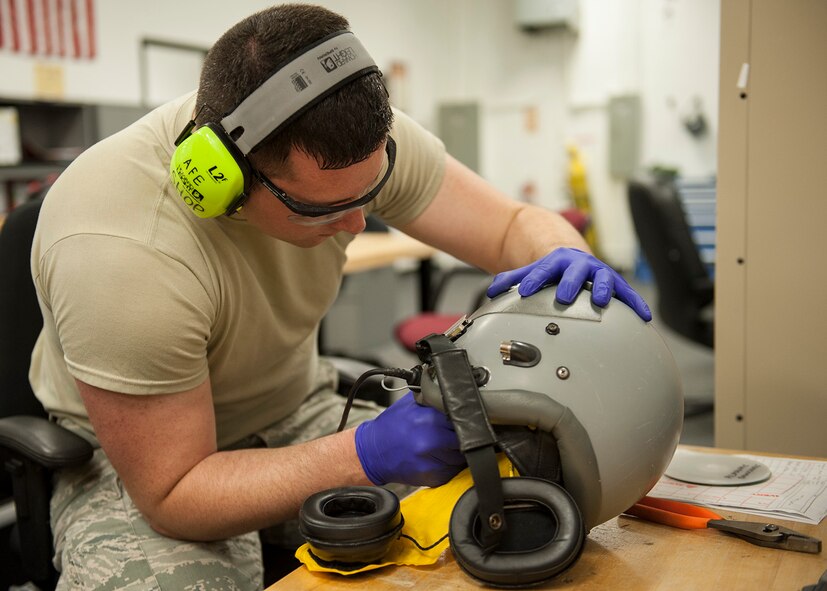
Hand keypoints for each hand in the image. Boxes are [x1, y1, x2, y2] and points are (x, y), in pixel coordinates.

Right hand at [355, 392, 465, 486]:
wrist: (373, 452)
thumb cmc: (392, 427)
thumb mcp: (411, 403)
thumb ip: (434, 397)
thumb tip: (455, 394)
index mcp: (427, 420)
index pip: (461, 419)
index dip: (462, 419)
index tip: (458, 420)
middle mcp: (430, 442)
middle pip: (465, 439)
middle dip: (460, 436)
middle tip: (448, 433)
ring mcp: (432, 462)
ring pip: (461, 456)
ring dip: (456, 451)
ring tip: (440, 444)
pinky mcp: (433, 477)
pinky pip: (453, 470)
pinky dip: (449, 464)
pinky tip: (435, 457)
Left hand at [486, 247, 651, 320]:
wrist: (574, 258)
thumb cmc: (553, 270)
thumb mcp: (532, 271)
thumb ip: (513, 279)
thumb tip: (492, 290)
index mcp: (556, 261)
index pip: (542, 270)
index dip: (534, 279)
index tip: (526, 290)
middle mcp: (579, 265)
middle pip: (575, 272)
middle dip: (570, 283)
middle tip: (564, 296)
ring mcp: (598, 273)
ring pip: (603, 278)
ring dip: (602, 288)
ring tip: (601, 300)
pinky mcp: (614, 284)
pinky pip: (627, 294)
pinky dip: (635, 304)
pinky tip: (643, 316)